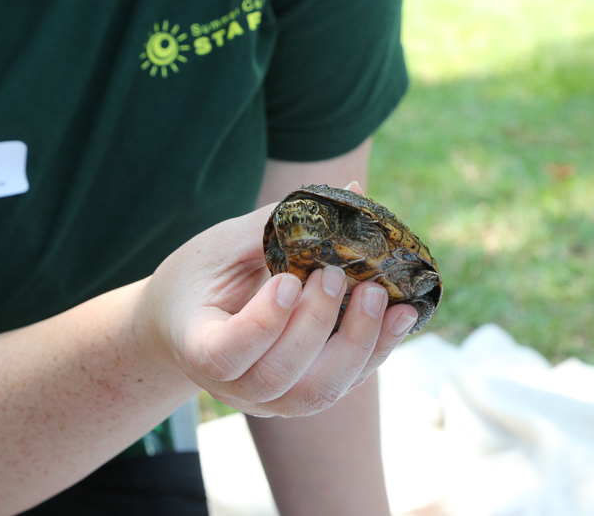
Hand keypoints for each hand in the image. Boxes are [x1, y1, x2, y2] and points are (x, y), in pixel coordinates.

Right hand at [137, 190, 416, 417]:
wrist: (191, 320)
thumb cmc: (202, 277)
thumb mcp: (221, 246)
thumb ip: (274, 225)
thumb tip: (351, 193)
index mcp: (197, 348)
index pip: (224, 355)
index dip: (261, 325)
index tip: (286, 281)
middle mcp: (235, 387)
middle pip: (277, 376)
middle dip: (316, 324)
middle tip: (333, 273)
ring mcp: (272, 399)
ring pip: (318, 392)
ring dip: (357, 342)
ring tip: (376, 293)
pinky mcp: (306, 393)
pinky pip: (345, 383)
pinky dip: (377, 348)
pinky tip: (402, 314)